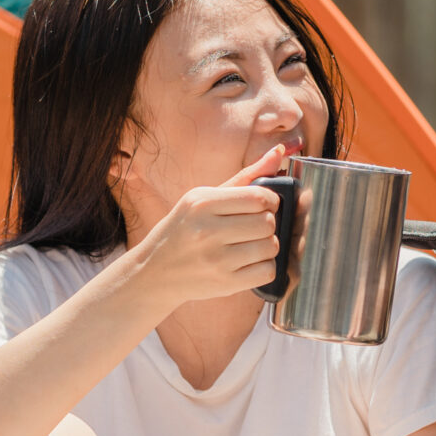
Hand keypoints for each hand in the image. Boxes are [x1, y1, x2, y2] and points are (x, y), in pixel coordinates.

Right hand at [127, 144, 291, 308]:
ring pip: (271, 246)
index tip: (264, 205)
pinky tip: (250, 262)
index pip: (258, 197)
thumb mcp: (203, 198)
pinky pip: (267, 271)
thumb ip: (244, 177)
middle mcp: (208, 231)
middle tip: (256, 226)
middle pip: (267, 222)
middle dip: (269, 223)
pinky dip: (266, 266)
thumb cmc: (184, 229)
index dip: (271, 201)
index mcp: (202, 203)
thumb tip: (280, 152)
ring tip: (252, 244)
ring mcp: (217, 259)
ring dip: (268, 245)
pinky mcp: (225, 283)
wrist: (155, 271)